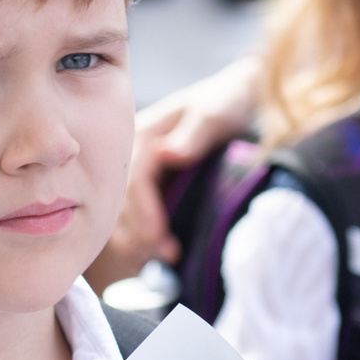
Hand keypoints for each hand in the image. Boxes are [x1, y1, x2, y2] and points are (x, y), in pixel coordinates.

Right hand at [97, 58, 262, 279]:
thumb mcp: (215, 112)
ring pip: (122, 215)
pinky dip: (141, 241)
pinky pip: (134, 219)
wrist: (237, 98)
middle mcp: (133, 157)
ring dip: (137, 242)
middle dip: (140, 233)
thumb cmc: (227, 103)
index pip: (134, 179)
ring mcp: (139, 175)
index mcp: (143, 135)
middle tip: (167, 256)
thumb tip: (167, 154)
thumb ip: (195, 132)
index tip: (158, 236)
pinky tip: (155, 258)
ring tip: (163, 261)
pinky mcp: (149, 190)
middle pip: (122, 202)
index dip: (144, 211)